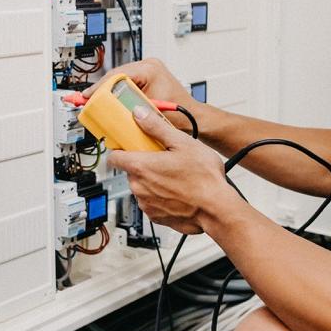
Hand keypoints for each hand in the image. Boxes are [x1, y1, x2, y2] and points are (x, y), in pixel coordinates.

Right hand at [84, 57, 198, 131]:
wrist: (193, 117)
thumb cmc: (180, 114)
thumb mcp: (149, 112)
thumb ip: (127, 110)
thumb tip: (105, 111)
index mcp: (150, 69)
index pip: (117, 75)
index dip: (100, 87)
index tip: (88, 97)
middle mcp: (149, 66)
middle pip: (115, 76)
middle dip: (100, 90)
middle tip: (85, 101)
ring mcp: (148, 70)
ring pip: (118, 79)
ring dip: (107, 92)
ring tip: (93, 103)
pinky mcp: (146, 77)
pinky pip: (125, 83)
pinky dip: (115, 93)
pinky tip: (106, 102)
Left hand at [107, 105, 242, 234]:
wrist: (217, 209)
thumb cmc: (204, 178)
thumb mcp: (183, 143)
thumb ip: (156, 127)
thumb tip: (140, 114)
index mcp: (141, 167)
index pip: (113, 157)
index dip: (122, 149)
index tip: (132, 145)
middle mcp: (139, 187)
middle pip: (132, 170)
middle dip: (146, 163)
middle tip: (166, 158)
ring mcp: (146, 204)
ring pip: (143, 186)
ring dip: (154, 180)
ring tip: (176, 175)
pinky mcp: (156, 216)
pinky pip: (153, 201)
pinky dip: (162, 196)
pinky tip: (179, 190)